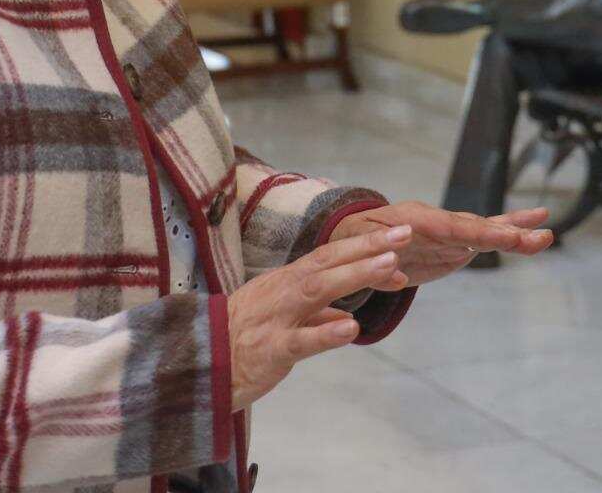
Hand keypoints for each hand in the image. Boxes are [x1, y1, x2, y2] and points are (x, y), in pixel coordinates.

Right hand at [228, 223, 409, 408]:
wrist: (198, 366)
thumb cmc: (241, 340)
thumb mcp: (280, 317)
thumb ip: (314, 315)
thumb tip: (343, 314)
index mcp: (286, 281)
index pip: (329, 256)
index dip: (363, 244)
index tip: (399, 236)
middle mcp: (282, 291)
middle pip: (327, 263)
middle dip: (367, 248)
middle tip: (404, 235)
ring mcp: (275, 319)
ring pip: (317, 291)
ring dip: (355, 276)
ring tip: (389, 267)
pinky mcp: (269, 350)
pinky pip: (301, 341)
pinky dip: (326, 333)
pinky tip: (352, 329)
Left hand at [330, 201, 554, 284]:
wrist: (352, 237)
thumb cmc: (350, 242)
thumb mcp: (355, 252)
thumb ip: (376, 266)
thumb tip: (396, 275)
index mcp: (412, 219)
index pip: (450, 226)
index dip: (478, 233)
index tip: (504, 238)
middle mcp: (436, 220)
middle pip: (475, 226)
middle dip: (505, 232)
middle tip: (537, 238)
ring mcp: (448, 231)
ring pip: (487, 229)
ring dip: (516, 233)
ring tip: (547, 235)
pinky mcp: (454, 244)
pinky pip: (485, 237)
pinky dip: (509, 234)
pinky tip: (537, 233)